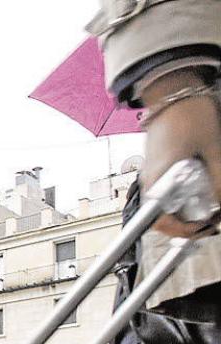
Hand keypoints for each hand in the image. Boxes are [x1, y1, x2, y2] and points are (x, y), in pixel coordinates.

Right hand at [140, 69, 220, 236]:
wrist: (174, 91)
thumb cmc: (189, 115)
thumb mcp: (214, 149)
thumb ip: (218, 180)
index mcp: (159, 179)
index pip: (160, 220)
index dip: (183, 230)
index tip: (204, 226)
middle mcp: (150, 181)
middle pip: (163, 216)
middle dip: (188, 222)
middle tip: (213, 217)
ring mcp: (153, 174)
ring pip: (166, 205)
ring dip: (187, 209)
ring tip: (210, 203)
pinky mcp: (158, 167)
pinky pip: (167, 191)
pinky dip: (184, 195)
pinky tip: (201, 186)